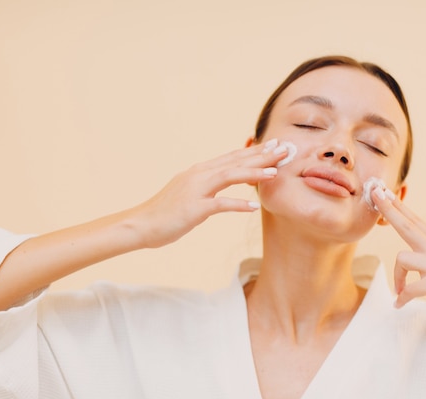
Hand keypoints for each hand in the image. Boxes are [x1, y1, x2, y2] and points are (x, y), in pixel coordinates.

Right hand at [128, 141, 286, 248]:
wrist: (140, 224)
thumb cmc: (165, 213)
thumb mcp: (189, 193)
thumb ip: (207, 186)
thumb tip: (222, 182)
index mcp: (199, 171)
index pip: (232, 158)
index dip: (255, 151)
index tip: (275, 146)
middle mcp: (199, 175)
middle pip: (235, 162)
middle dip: (262, 156)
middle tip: (285, 150)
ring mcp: (196, 190)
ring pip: (230, 176)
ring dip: (254, 173)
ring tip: (275, 172)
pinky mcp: (194, 208)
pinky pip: (220, 205)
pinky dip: (238, 204)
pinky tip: (254, 206)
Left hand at [372, 191, 425, 329]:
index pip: (415, 221)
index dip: (398, 206)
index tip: (383, 192)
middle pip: (408, 227)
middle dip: (389, 210)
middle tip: (375, 195)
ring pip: (402, 259)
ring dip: (397, 278)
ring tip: (400, 292)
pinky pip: (410, 289)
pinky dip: (403, 298)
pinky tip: (399, 304)